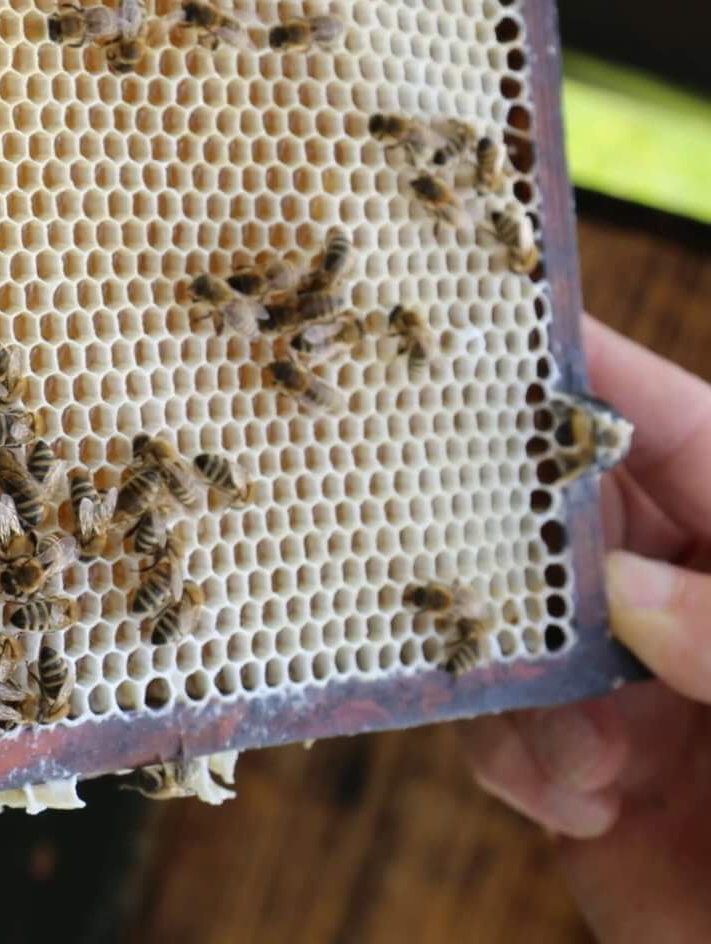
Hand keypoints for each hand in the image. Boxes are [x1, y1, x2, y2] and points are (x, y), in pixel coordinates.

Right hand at [466, 317, 710, 942]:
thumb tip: (624, 591)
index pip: (674, 425)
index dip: (586, 371)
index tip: (484, 321)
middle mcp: (702, 604)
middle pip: (573, 518)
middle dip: (508, 533)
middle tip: (442, 533)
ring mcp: (645, 694)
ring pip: (518, 628)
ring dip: (522, 678)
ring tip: (586, 749)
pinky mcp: (596, 786)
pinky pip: (508, 737)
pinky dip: (522, 763)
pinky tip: (583, 803)